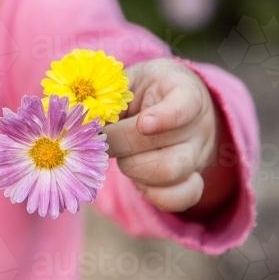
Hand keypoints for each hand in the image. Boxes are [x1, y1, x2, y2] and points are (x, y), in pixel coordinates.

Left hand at [104, 58, 235, 213]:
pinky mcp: (192, 178)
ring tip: (120, 154)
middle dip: (123, 146)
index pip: (184, 105)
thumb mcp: (129, 81)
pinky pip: (178, 198)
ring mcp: (197, 155)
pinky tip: (137, 181)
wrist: (177, 101)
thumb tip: (81, 123)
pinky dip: (152, 194)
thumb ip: (108, 97)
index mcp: (184, 91)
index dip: (165, 117)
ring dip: (132, 169)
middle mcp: (197, 126)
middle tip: (102, 138)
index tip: (144, 124)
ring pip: (168, 174)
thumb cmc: (145, 89)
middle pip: (165, 145)